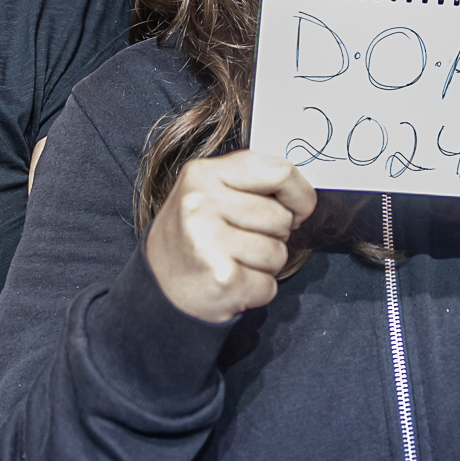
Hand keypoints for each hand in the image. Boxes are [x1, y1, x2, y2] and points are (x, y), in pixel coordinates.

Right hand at [143, 149, 315, 323]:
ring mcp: (210, 242)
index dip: (300, 194)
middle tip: (244, 241)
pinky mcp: (222, 278)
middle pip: (281, 217)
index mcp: (204, 173)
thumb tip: (303, 196)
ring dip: (266, 265)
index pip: (280, 171)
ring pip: (278, 253)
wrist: (157, 286)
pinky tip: (234, 282)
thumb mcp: (210, 191)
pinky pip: (269, 284)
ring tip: (236, 261)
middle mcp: (202, 203)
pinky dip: (257, 289)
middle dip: (275, 235)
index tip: (298, 209)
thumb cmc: (193, 236)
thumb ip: (250, 183)